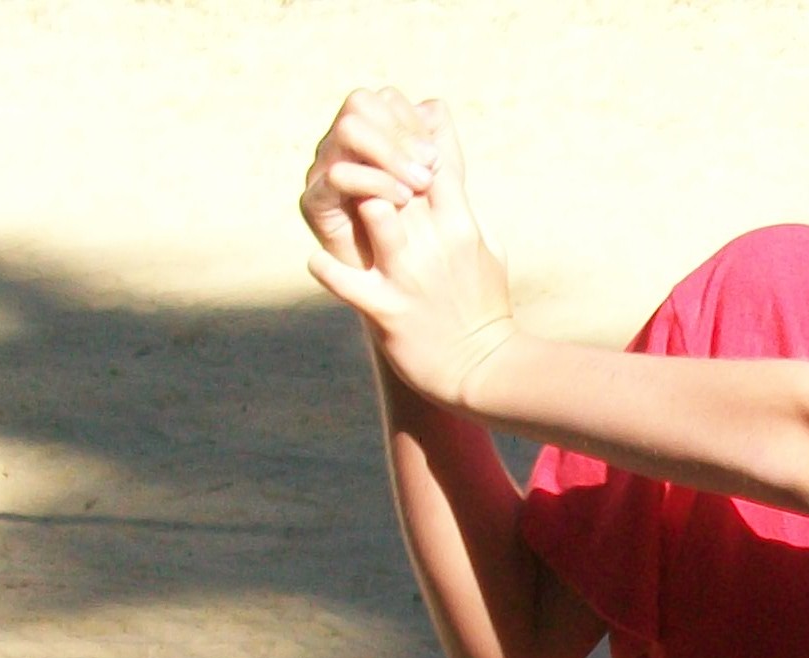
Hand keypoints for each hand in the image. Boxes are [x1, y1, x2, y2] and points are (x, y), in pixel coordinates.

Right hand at [300, 87, 439, 268]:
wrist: (409, 303)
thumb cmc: (428, 250)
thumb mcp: (441, 198)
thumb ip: (441, 152)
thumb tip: (436, 107)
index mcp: (372, 141)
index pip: (384, 101)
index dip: (411, 123)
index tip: (437, 158)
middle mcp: (344, 149)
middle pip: (360, 107)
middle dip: (398, 136)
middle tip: (428, 172)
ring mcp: (324, 173)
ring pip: (348, 132)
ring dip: (386, 155)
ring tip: (415, 189)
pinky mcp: (315, 205)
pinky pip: (335, 178)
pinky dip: (370, 182)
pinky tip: (395, 202)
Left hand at [308, 107, 517, 408]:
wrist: (485, 372)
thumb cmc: (484, 307)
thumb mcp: (487, 246)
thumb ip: (465, 202)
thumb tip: (448, 159)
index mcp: (461, 223)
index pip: (432, 154)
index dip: (406, 135)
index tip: (385, 138)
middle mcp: (436, 243)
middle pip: (398, 172)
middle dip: (374, 159)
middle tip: (351, 160)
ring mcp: (409, 276)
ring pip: (374, 212)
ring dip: (354, 202)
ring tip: (341, 208)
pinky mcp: (387, 311)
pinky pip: (343, 280)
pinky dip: (326, 268)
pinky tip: (321, 261)